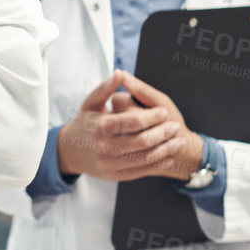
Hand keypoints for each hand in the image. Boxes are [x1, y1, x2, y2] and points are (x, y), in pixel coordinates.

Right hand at [56, 71, 195, 182]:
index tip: (164, 112)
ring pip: (143, 158)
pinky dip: (157, 164)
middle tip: (175, 126)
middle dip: (162, 134)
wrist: (70, 152)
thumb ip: (106, 88)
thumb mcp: (91, 104)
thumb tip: (121, 73)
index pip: (131, 122)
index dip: (150, 117)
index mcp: (99, 127)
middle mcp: (103, 147)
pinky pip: (140, 170)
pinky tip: (168, 156)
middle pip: (140, 141)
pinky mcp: (114, 175)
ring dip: (164, 150)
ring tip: (178, 141)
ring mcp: (108, 164)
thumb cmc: (86, 123)